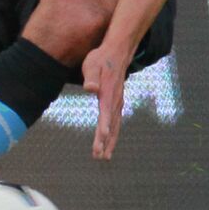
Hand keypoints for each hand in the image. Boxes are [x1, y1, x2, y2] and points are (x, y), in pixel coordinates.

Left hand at [82, 45, 129, 160]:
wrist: (117, 52)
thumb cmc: (101, 58)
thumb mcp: (91, 64)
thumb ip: (90, 77)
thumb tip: (90, 88)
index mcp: (108, 93)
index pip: (106, 114)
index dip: (104, 127)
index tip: (101, 139)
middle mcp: (116, 101)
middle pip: (112, 124)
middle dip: (106, 141)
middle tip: (100, 157)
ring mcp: (118, 102)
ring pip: (116, 126)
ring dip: (110, 141)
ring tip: (104, 156)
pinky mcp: (117, 102)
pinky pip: (116, 121)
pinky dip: (113, 133)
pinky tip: (109, 141)